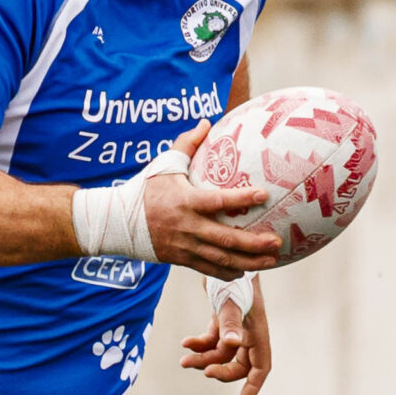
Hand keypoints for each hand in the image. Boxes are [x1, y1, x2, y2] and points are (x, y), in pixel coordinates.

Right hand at [142, 120, 283, 278]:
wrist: (119, 222)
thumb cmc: (146, 189)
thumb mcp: (165, 164)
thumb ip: (187, 144)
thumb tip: (207, 122)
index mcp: (185, 201)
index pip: (217, 201)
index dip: (241, 198)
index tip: (264, 195)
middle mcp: (187, 226)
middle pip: (225, 239)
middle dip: (253, 243)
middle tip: (276, 241)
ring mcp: (185, 246)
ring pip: (221, 259)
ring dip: (249, 262)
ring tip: (271, 260)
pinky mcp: (182, 259)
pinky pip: (209, 269)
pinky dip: (229, 272)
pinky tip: (247, 270)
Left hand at [180, 277, 271, 394]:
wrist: (225, 250)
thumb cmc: (232, 275)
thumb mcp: (230, 299)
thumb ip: (229, 323)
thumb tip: (232, 345)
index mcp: (256, 330)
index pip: (261, 365)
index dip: (254, 385)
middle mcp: (248, 331)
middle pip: (239, 363)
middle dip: (220, 371)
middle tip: (204, 372)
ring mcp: (235, 324)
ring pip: (222, 353)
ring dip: (204, 359)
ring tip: (184, 360)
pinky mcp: (222, 316)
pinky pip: (212, 339)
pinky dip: (199, 343)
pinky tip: (185, 342)